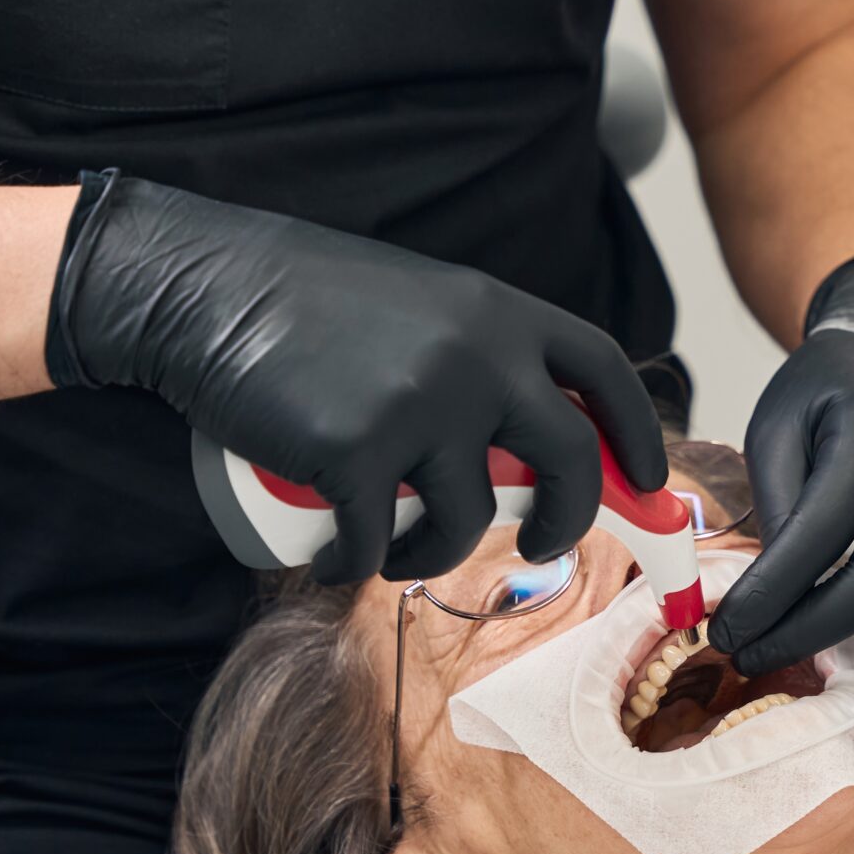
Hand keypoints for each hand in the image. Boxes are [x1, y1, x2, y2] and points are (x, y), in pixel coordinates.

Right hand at [46, 170, 665, 584]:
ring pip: (466, 520)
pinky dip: (357, 566)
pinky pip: (376, 543)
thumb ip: (478, 356)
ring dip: (435, 553)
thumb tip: (530, 446)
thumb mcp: (421, 306)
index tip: (647, 483)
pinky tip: (338, 562)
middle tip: (540, 543)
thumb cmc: (307, 302)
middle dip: (565, 519)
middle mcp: (477, 356)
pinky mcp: (356, 454)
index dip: (636, 435)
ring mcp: (420, 405)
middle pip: (568, 460)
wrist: (205, 287)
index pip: (602, 373)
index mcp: (499, 313)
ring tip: (398, 551)